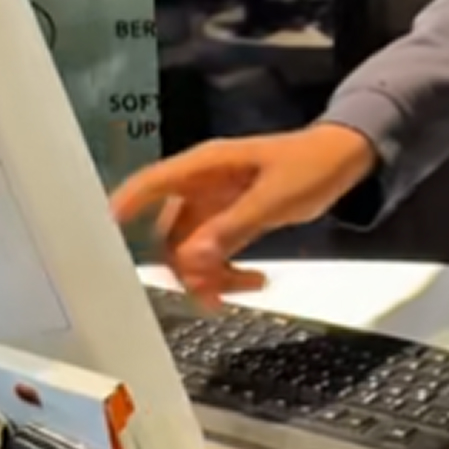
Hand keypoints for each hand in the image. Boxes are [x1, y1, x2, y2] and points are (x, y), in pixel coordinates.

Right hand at [110, 125, 378, 303]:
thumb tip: (191, 260)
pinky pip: (214, 252)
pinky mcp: (232, 220)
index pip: (151, 184)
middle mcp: (203, 186)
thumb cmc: (312, 165)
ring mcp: (217, 204)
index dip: (123, 208)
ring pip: (192, 249)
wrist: (347, 157)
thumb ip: (232, 228)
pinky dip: (226, 271)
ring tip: (242, 290)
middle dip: (183, 266)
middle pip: (169, 232)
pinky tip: (255, 282)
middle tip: (210, 291)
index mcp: (205, 167)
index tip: (101, 237)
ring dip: (207, 275)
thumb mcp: (275, 198)